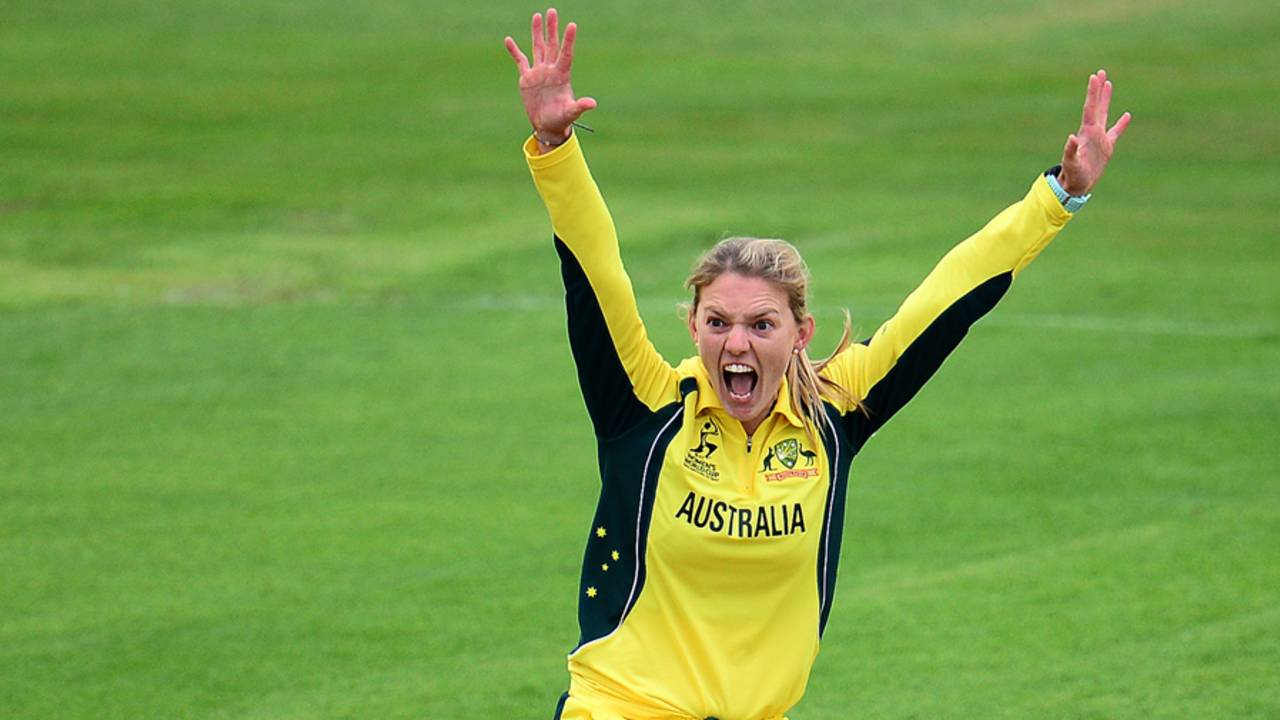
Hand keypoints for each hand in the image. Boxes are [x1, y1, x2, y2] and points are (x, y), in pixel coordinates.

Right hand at [504, 8, 596, 147]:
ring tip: (537, 16)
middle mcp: (551, 70)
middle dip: (552, 28)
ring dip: (537, 32)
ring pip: (537, 48)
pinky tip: (508, 39)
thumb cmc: (561, 119)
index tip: (572, 25)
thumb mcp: (570, 113)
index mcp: (562, 76)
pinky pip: (520, 61)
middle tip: (552, 11)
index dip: (569, 40)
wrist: (547, 126)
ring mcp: (539, 72)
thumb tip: (593, 104)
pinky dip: (514, 51)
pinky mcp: (527, 78)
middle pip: (552, 45)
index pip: (566, 54)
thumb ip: (580, 106)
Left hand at [1059, 69, 1130, 195]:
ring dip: (1106, 99)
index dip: (1092, 93)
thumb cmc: (1073, 175)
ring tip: (1108, 84)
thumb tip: (1071, 138)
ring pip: (1104, 114)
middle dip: (1098, 90)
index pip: (1090, 108)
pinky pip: (1116, 132)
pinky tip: (1127, 115)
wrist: (1076, 185)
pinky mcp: (1106, 147)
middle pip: (1096, 106)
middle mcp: (1092, 132)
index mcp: (1086, 133)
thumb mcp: (1071, 163)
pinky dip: (1122, 124)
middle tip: (1100, 72)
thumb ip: (1070, 151)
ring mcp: (1099, 138)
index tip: (1094, 77)